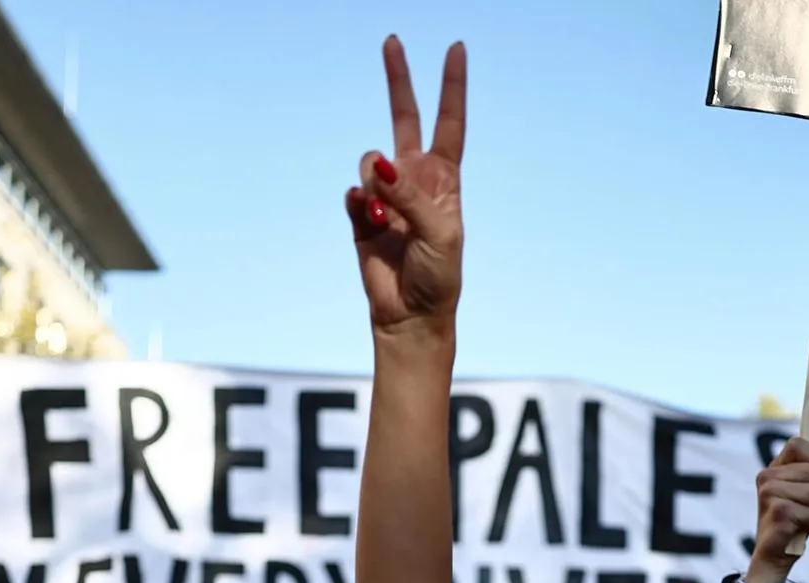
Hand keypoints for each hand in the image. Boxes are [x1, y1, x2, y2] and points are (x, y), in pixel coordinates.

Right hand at [346, 37, 465, 340]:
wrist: (410, 315)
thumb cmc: (437, 276)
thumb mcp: (438, 232)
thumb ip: (409, 194)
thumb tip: (377, 163)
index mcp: (444, 180)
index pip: (449, 122)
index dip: (452, 86)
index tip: (456, 48)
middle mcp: (414, 180)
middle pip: (405, 118)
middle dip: (399, 81)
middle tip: (392, 41)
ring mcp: (386, 195)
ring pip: (369, 162)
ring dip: (375, 183)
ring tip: (385, 217)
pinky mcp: (360, 216)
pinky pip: (352, 194)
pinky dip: (358, 205)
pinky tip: (368, 221)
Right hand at [744, 437, 808, 582]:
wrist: (772, 555)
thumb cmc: (789, 520)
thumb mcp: (801, 488)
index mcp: (773, 468)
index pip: (798, 444)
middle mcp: (767, 478)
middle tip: (804, 506)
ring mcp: (769, 495)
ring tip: (799, 518)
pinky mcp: (777, 513)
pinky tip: (796, 530)